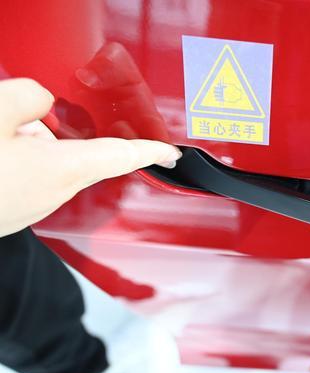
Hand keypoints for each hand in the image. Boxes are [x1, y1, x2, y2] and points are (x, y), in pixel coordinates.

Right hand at [0, 78, 181, 236]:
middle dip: (52, 128)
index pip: (122, 156)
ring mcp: (31, 208)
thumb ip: (29, 98)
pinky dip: (13, 160)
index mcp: (61, 169)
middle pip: (74, 150)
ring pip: (46, 162)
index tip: (170, 152)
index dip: (151, 150)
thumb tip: (43, 105)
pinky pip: (25, 177)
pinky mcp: (11, 214)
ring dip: (28, 143)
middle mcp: (55, 194)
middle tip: (18, 117)